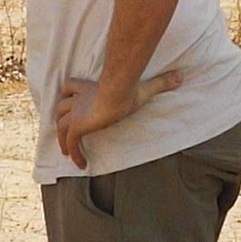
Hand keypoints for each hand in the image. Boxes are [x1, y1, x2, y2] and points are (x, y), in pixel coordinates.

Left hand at [54, 70, 182, 169]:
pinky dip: (74, 153)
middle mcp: (79, 100)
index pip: (70, 86)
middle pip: (60, 107)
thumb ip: (161, 83)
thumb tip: (180, 76)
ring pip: (60, 126)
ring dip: (62, 139)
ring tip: (68, 152)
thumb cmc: (129, 89)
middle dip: (60, 118)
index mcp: (89, 88)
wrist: (118, 93)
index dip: (68, 93)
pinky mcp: (78, 126)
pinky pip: (71, 143)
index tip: (68, 99)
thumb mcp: (145, 86)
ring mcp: (76, 113)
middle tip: (64, 132)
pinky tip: (80, 165)